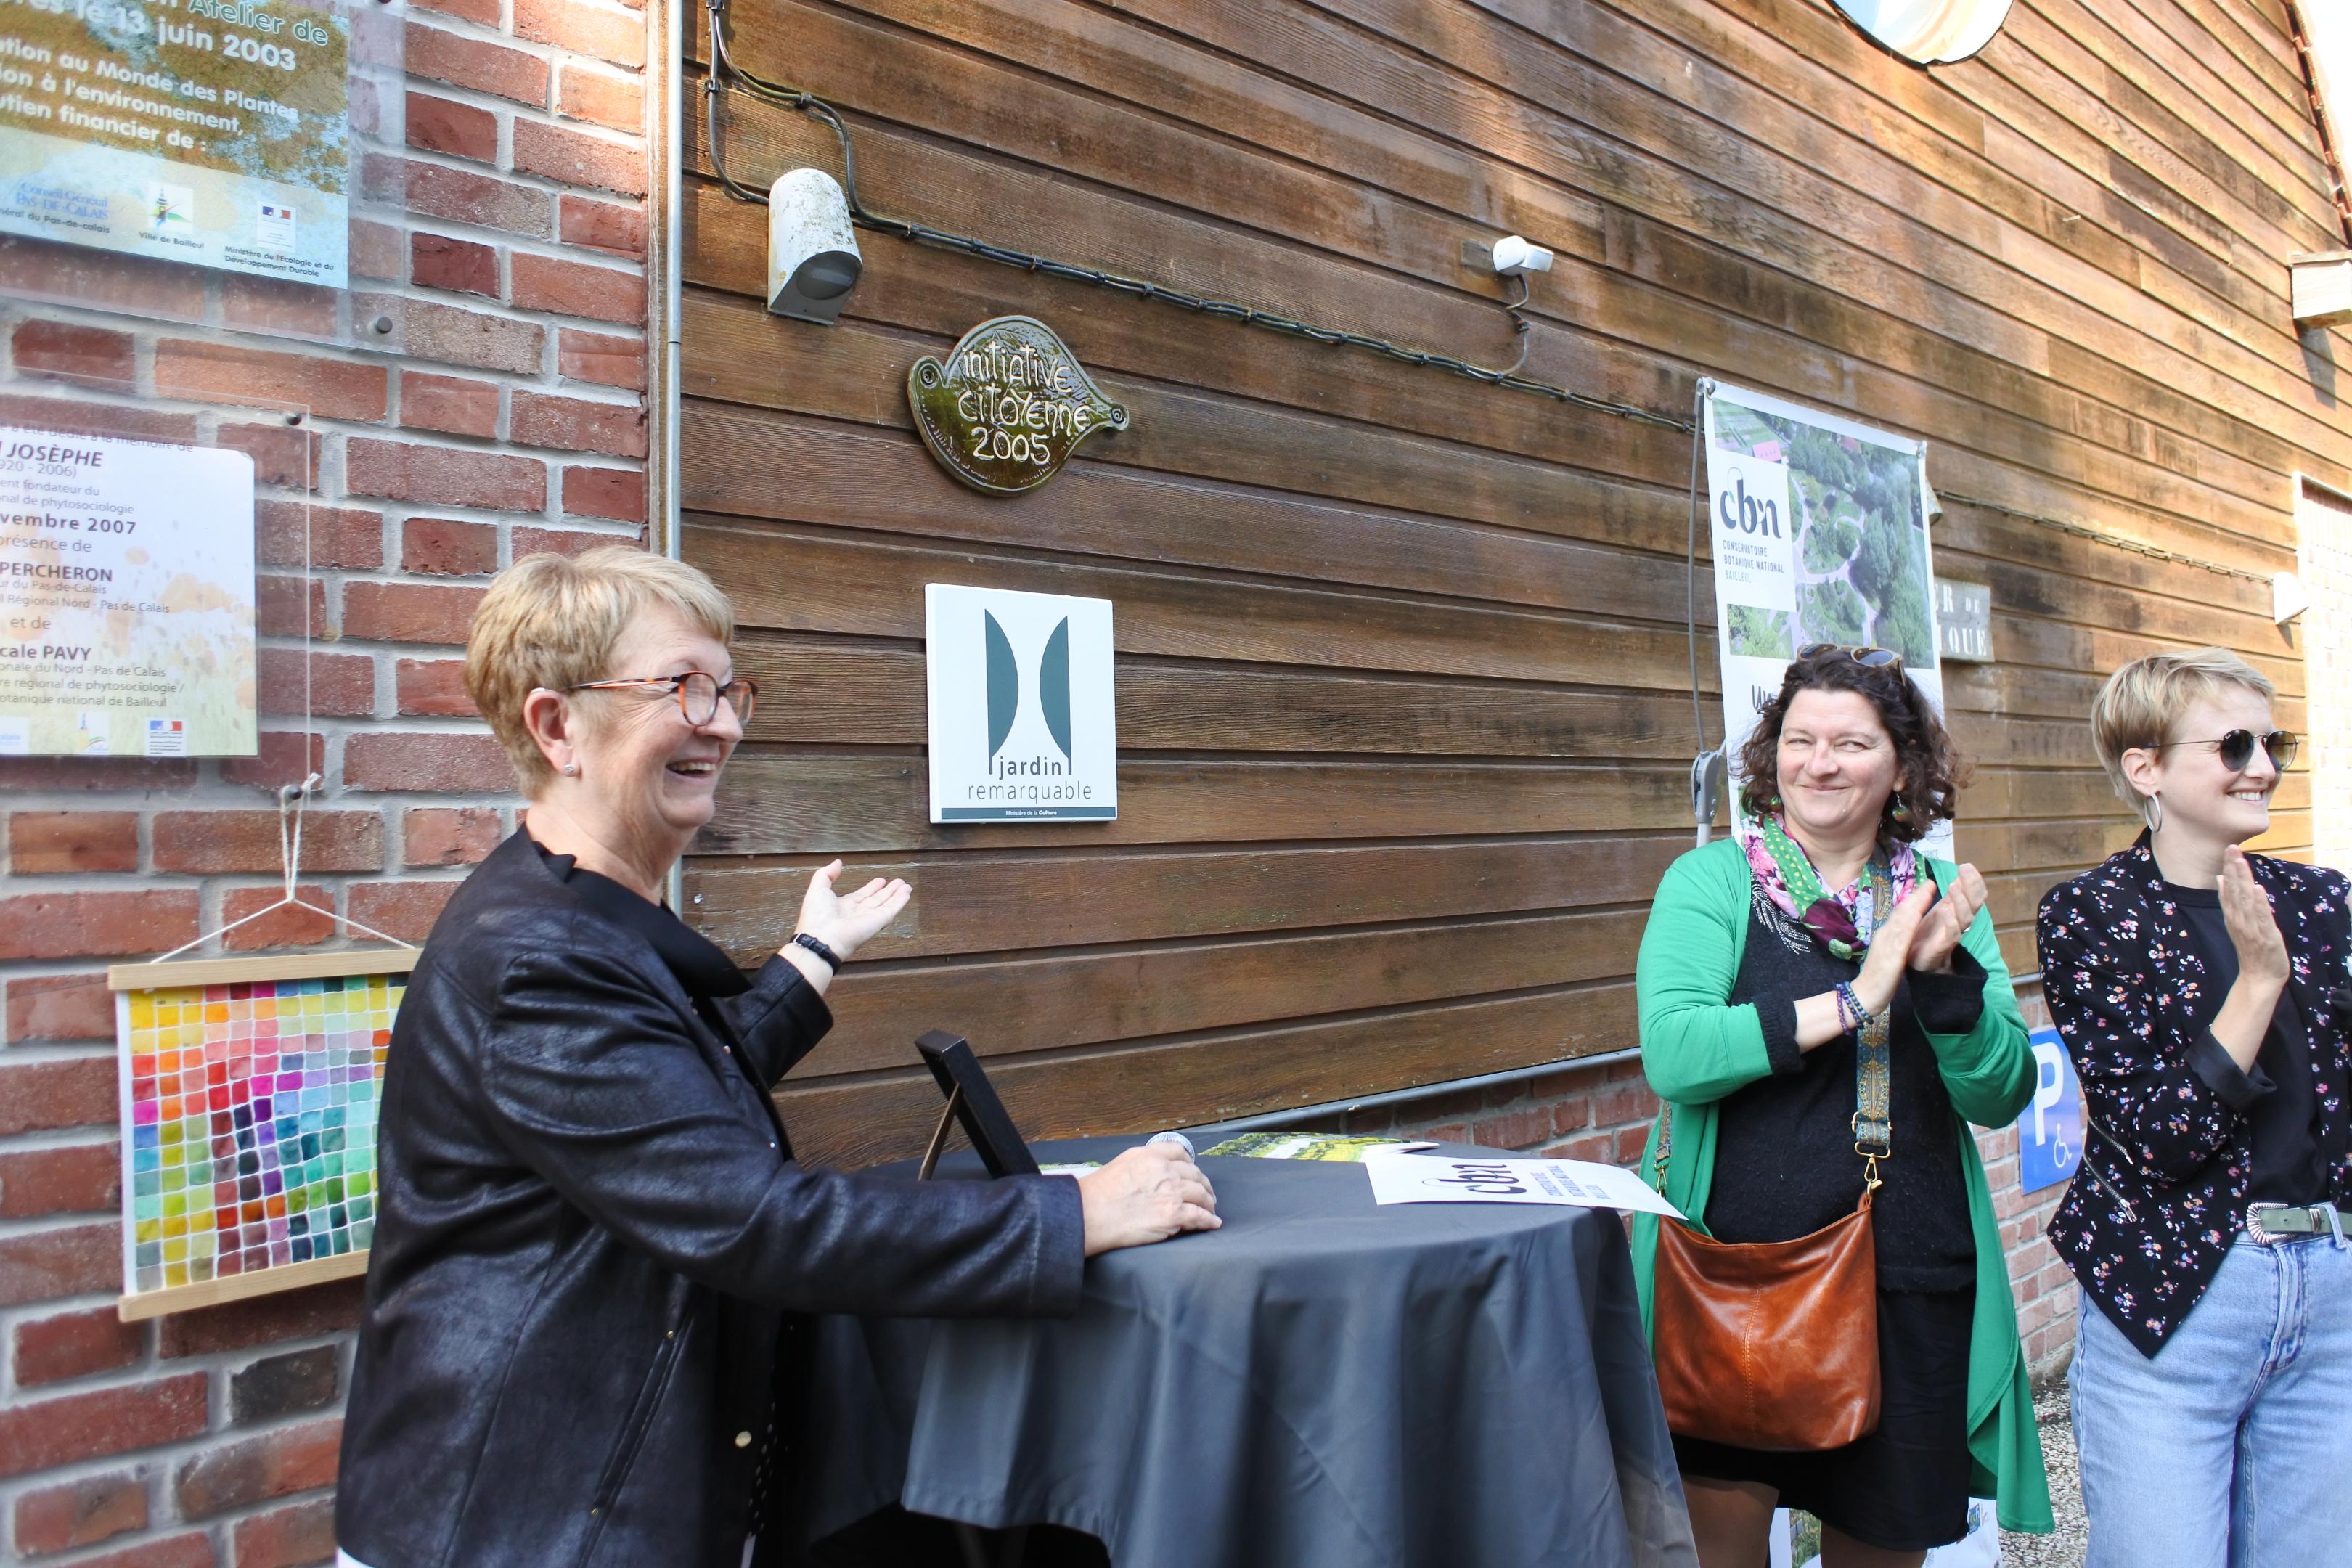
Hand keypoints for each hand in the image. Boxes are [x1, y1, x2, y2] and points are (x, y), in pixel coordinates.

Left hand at [792, 860, 910, 961]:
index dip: (871, 888)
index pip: (861, 895)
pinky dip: (900, 902)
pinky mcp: (878, 922)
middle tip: (898, 882)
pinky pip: (891, 909)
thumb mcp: (818, 888)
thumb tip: (838, 862)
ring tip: (907, 886)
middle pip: (877, 900)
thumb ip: (827, 874)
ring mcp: (869, 918)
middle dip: (888, 891)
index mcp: (843, 906)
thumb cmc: (817, 915)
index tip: (880, 881)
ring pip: (886, 904)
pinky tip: (907, 893)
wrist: (822, 938)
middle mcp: (857, 913)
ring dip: (897, 895)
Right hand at [1076, 1143, 1220, 1256]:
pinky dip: (1209, 1220)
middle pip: (1195, 1174)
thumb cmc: (1096, 1195)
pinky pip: (1200, 1217)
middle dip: (1203, 1184)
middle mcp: (1164, 1170)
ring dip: (1208, 1202)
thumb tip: (1152, 1176)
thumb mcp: (1120, 1165)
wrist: (1089, 1215)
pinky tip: (1212, 1223)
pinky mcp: (1174, 1215)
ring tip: (1210, 1208)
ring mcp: (1171, 1192)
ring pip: (1201, 1195)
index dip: (1190, 1163)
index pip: (1179, 1152)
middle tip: (1206, 1193)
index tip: (1192, 1171)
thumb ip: (1141, 1165)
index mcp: (1149, 1156)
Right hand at [1850, 882, 1933, 1015]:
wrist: (1865, 994)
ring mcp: (1887, 944)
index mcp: (1887, 934)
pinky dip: (1909, 924)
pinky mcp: (1891, 956)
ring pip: (1902, 920)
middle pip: (1902, 911)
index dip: (1914, 899)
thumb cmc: (1878, 976)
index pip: (1901, 913)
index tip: (1926, 887)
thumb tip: (1904, 928)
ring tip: (1927, 891)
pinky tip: (1917, 915)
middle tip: (1930, 882)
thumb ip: (1895, 940)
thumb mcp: (1888, 953)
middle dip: (1917, 896)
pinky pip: (1901, 938)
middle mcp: (1886, 934)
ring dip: (1915, 904)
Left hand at [1907, 864, 1985, 974]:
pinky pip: (1953, 934)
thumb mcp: (1937, 908)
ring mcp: (1954, 932)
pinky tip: (1947, 911)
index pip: (1972, 893)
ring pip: (1965, 916)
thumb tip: (1958, 876)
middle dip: (1972, 885)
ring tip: (1954, 886)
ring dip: (1960, 900)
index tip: (1967, 865)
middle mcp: (1959, 919)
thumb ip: (1948, 895)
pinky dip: (1951, 922)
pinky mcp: (1944, 945)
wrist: (1918, 959)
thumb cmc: (1928, 932)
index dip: (1973, 880)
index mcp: (1956, 909)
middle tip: (1965, 869)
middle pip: (1974, 902)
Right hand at [2220, 847, 2288, 988]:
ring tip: (2241, 861)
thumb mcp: (2236, 923)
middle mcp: (2238, 919)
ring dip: (2243, 880)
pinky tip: (2257, 889)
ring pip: (2245, 900)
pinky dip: (2259, 903)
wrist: (2259, 977)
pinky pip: (2261, 917)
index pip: (2229, 888)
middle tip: (2232, 848)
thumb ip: (2229, 900)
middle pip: (2235, 890)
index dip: (2229, 868)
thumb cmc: (2251, 949)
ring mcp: (2250, 928)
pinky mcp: (2266, 936)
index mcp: (2232, 915)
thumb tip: (2220, 878)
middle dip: (2234, 868)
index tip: (2229, 850)